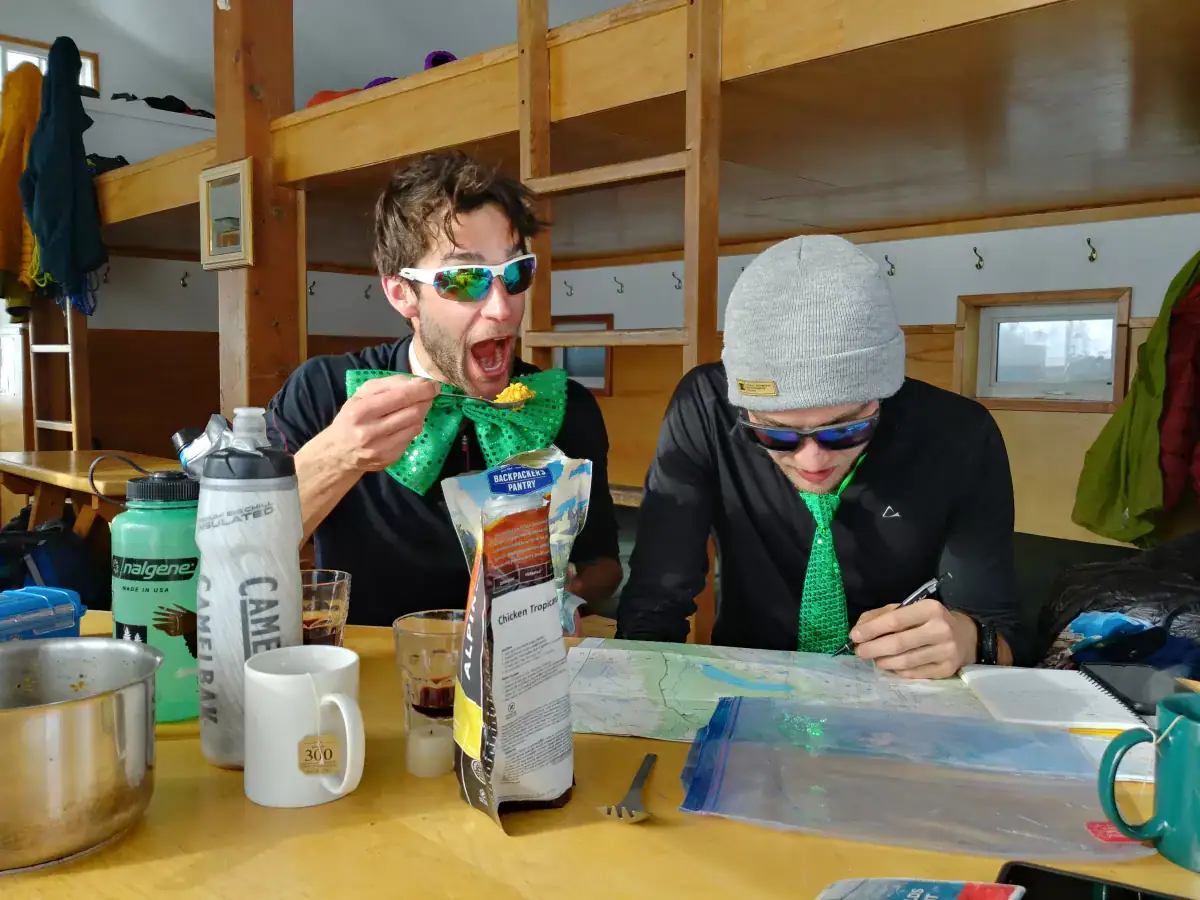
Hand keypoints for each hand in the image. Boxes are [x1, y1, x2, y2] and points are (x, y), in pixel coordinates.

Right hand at [324, 376, 439, 473]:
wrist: (339, 452)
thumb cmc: (352, 417)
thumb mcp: (362, 394)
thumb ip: (388, 384)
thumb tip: (418, 382)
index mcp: (361, 410)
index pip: (400, 396)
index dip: (422, 389)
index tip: (434, 385)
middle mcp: (370, 430)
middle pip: (413, 412)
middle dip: (426, 400)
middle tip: (429, 395)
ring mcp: (381, 447)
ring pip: (416, 425)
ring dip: (421, 414)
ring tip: (415, 408)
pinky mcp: (389, 458)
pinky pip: (411, 438)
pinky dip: (413, 428)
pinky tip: (404, 425)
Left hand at [850, 599, 977, 679]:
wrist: (967, 637)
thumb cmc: (930, 620)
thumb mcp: (910, 610)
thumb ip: (882, 615)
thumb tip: (859, 628)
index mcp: (930, 609)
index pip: (894, 621)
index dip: (871, 629)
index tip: (854, 636)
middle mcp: (940, 630)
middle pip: (897, 643)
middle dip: (872, 648)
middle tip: (859, 652)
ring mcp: (945, 652)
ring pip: (904, 662)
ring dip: (882, 662)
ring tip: (874, 659)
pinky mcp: (946, 670)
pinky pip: (913, 673)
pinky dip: (897, 671)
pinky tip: (891, 666)